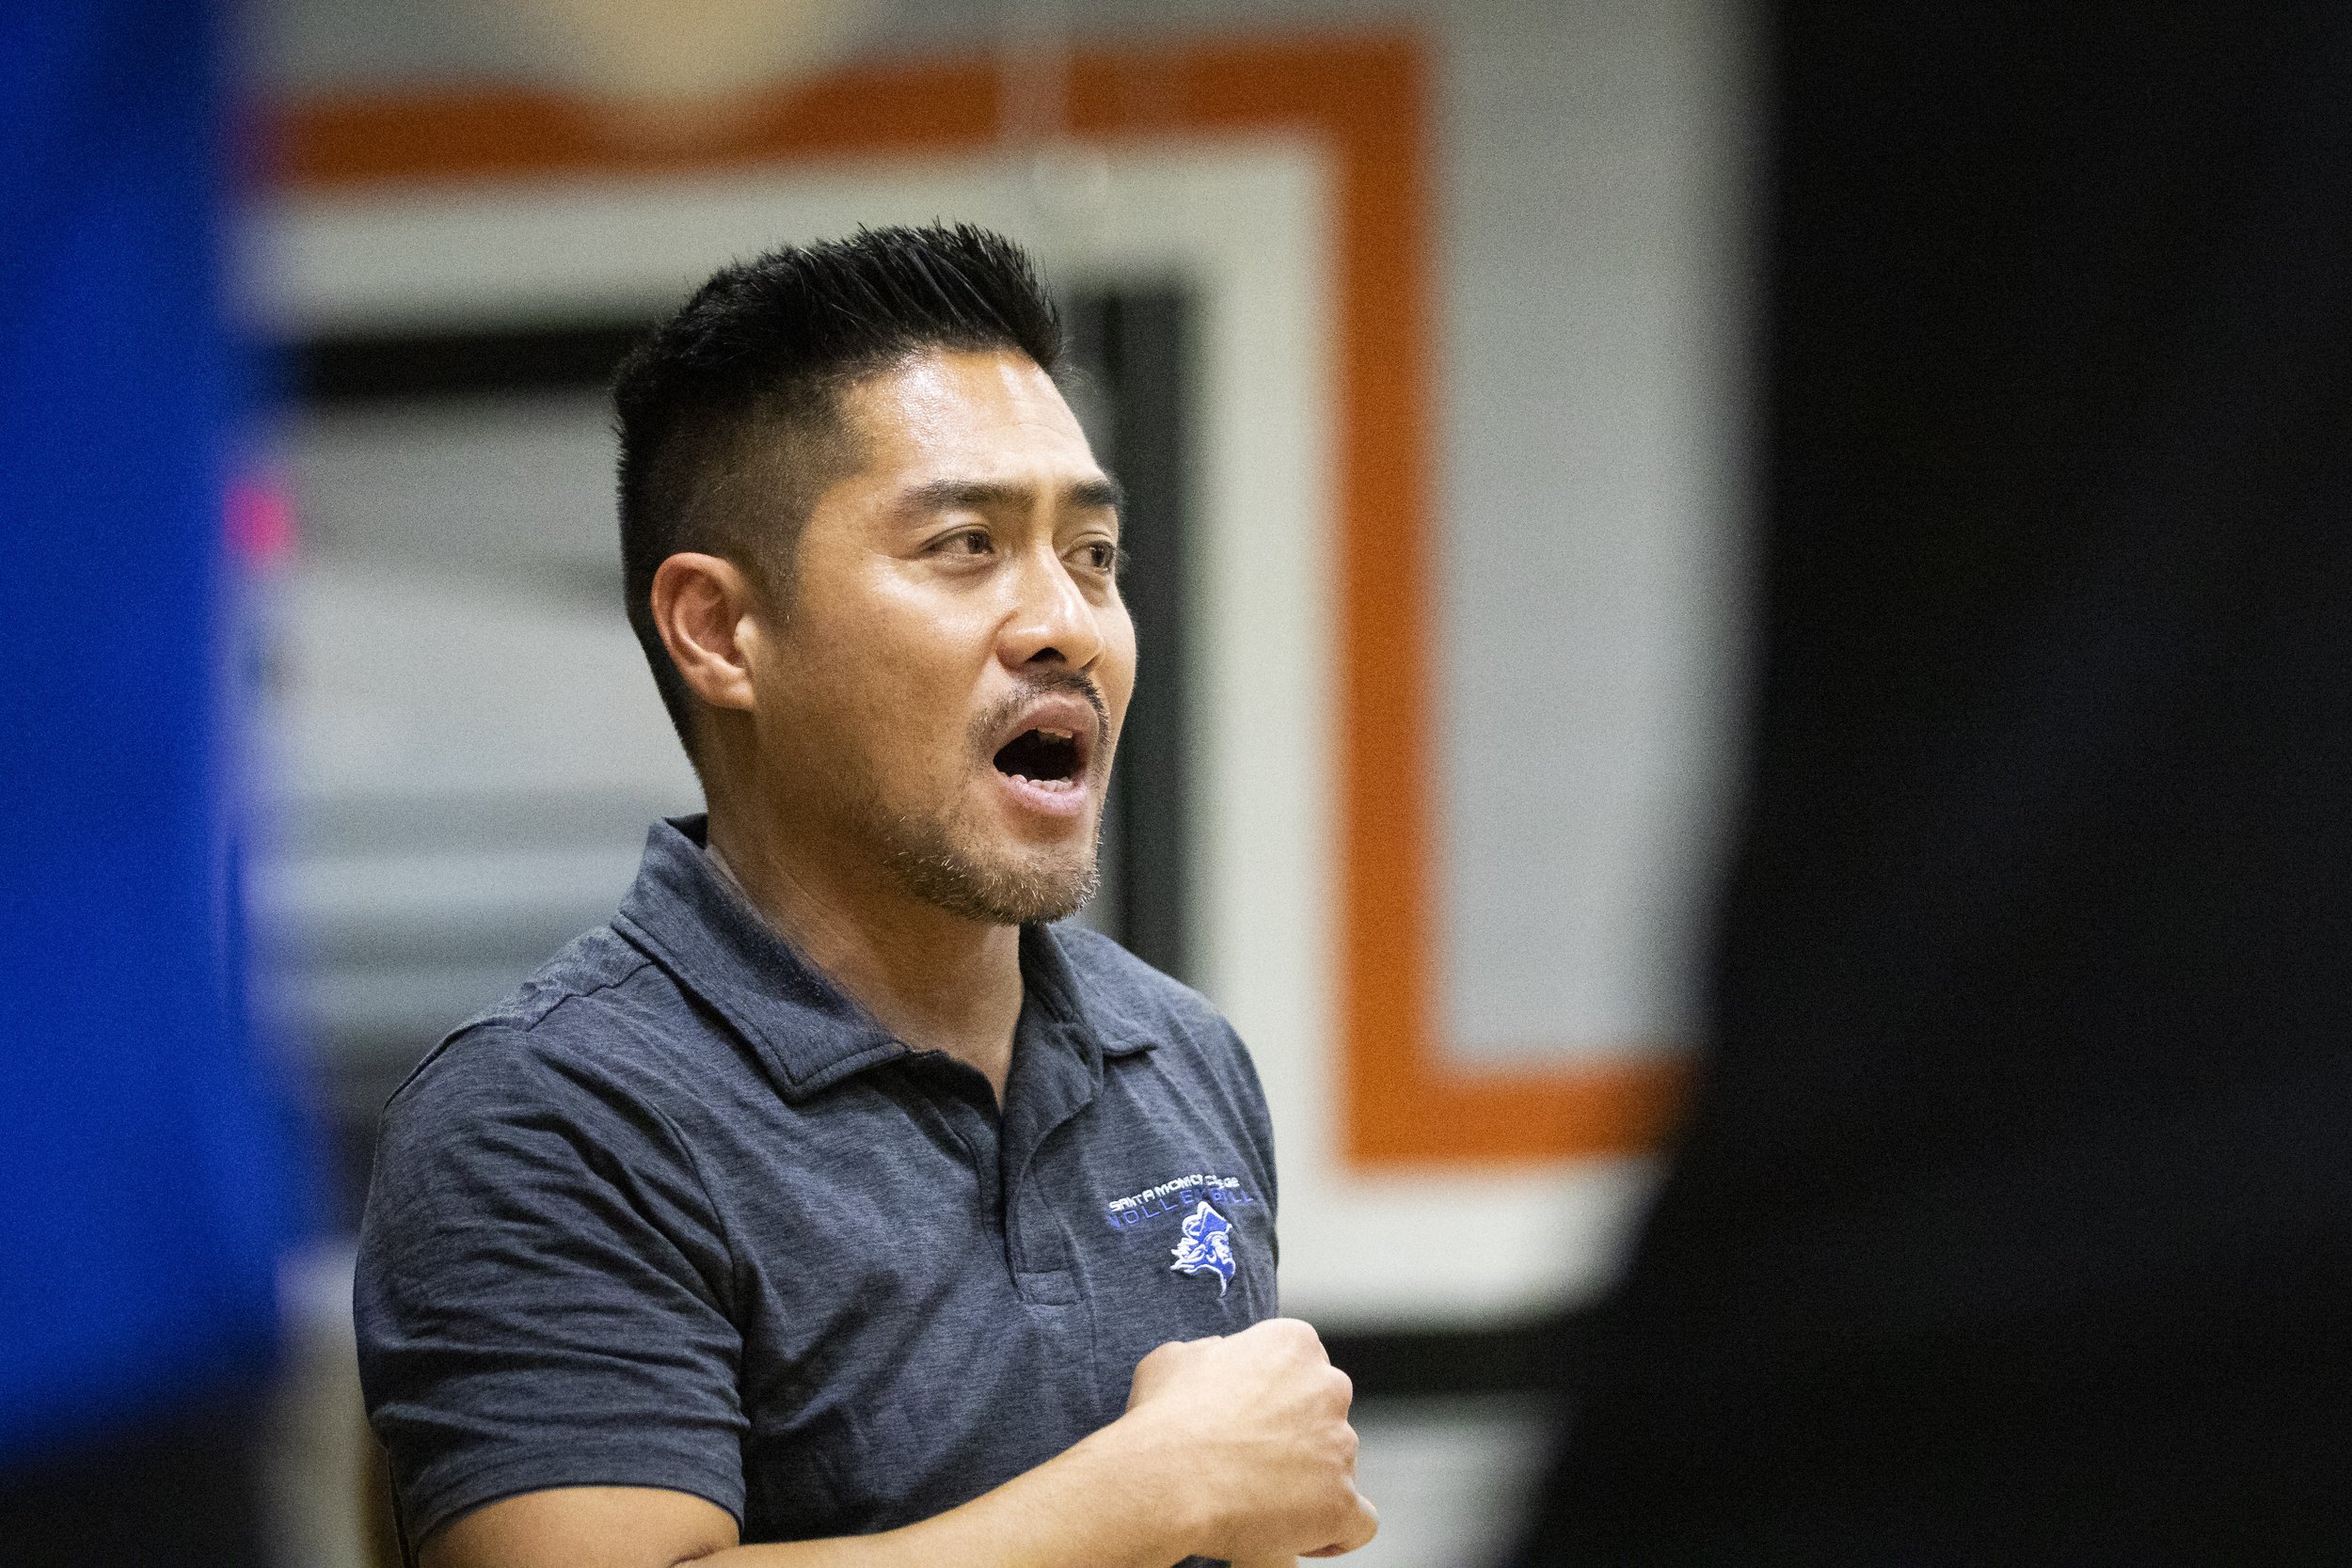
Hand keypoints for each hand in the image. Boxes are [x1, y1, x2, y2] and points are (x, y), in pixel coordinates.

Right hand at [1116, 1318, 1376, 1561]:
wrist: (1165, 1478)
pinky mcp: (1341, 1501)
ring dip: (1309, 1485)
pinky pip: (1359, 1521)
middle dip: (1299, 1440)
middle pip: (1327, 1416)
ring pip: (1339, 1469)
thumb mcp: (1176, 1360)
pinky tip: (1302, 1536)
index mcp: (1294, 1344)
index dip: (1277, 1399)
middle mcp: (1328, 1387)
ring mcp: (1340, 1446)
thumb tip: (1219, 1356)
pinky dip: (1337, 1531)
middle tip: (1255, 1465)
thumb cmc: (1162, 1419)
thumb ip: (1211, 1354)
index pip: (1304, 1369)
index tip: (1249, 1423)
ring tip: (1260, 1506)